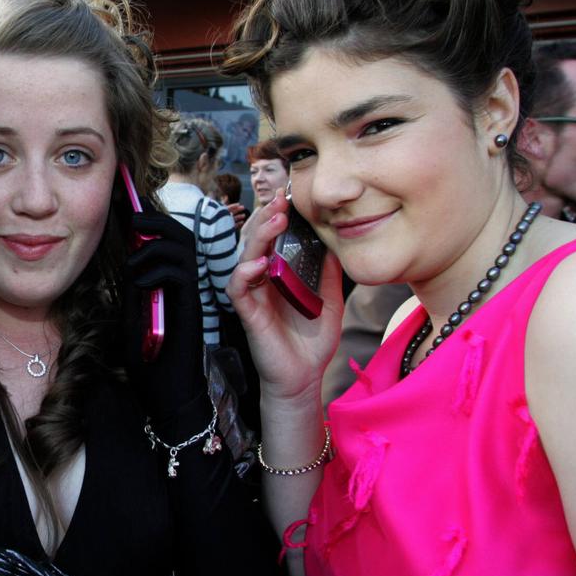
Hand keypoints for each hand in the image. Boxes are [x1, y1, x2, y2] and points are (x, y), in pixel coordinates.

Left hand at [122, 211, 203, 417]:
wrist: (166, 392)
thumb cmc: (150, 358)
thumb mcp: (135, 315)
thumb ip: (135, 289)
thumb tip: (129, 259)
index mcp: (171, 283)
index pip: (167, 240)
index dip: (151, 221)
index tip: (128, 206)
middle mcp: (184, 284)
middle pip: (181, 235)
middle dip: (157, 220)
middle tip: (132, 217)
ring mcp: (190, 295)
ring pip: (184, 248)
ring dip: (154, 244)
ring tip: (132, 258)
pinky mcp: (191, 308)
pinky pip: (180, 275)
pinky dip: (156, 271)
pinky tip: (139, 285)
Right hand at [226, 189, 342, 403]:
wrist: (304, 378)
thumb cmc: (312, 340)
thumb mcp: (330, 300)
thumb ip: (330, 272)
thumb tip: (337, 241)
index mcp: (280, 273)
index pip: (274, 238)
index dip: (277, 216)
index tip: (291, 197)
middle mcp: (263, 280)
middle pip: (257, 241)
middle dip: (268, 217)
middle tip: (282, 200)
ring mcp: (254, 295)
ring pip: (245, 257)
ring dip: (258, 236)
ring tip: (275, 220)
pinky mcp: (248, 313)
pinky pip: (238, 289)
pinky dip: (245, 273)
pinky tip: (260, 264)